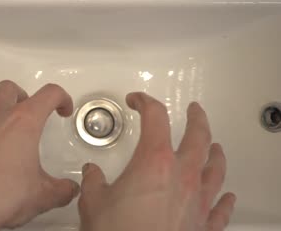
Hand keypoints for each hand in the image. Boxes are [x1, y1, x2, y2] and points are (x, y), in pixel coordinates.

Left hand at [0, 81, 78, 230]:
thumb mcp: (42, 196)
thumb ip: (62, 190)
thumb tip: (69, 190)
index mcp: (22, 123)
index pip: (48, 94)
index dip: (61, 98)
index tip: (63, 108)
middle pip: (10, 88)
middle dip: (24, 95)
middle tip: (32, 111)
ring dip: (0, 113)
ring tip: (10, 133)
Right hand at [78, 92, 235, 230]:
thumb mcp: (93, 201)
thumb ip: (92, 181)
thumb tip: (91, 174)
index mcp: (155, 162)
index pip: (155, 117)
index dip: (145, 102)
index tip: (138, 100)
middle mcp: (182, 176)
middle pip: (198, 136)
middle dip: (196, 119)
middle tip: (195, 110)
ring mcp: (197, 201)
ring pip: (215, 169)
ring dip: (215, 154)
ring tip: (214, 146)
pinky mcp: (204, 226)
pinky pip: (221, 208)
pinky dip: (224, 198)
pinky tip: (227, 195)